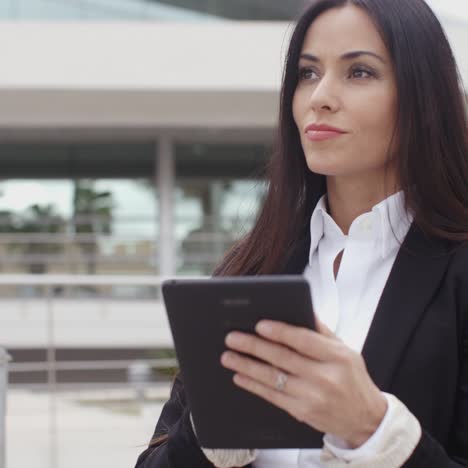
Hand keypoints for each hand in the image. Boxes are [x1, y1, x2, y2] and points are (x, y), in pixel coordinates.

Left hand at [221, 319, 387, 447]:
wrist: (365, 419)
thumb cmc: (352, 379)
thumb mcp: (345, 350)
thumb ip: (322, 331)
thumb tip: (302, 309)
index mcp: (337, 356)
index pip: (303, 340)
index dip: (280, 331)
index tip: (259, 324)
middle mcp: (325, 377)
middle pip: (283, 358)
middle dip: (254, 346)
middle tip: (233, 338)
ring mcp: (312, 397)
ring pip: (272, 378)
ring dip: (246, 366)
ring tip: (228, 356)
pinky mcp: (302, 412)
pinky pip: (272, 396)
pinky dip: (253, 385)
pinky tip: (240, 376)